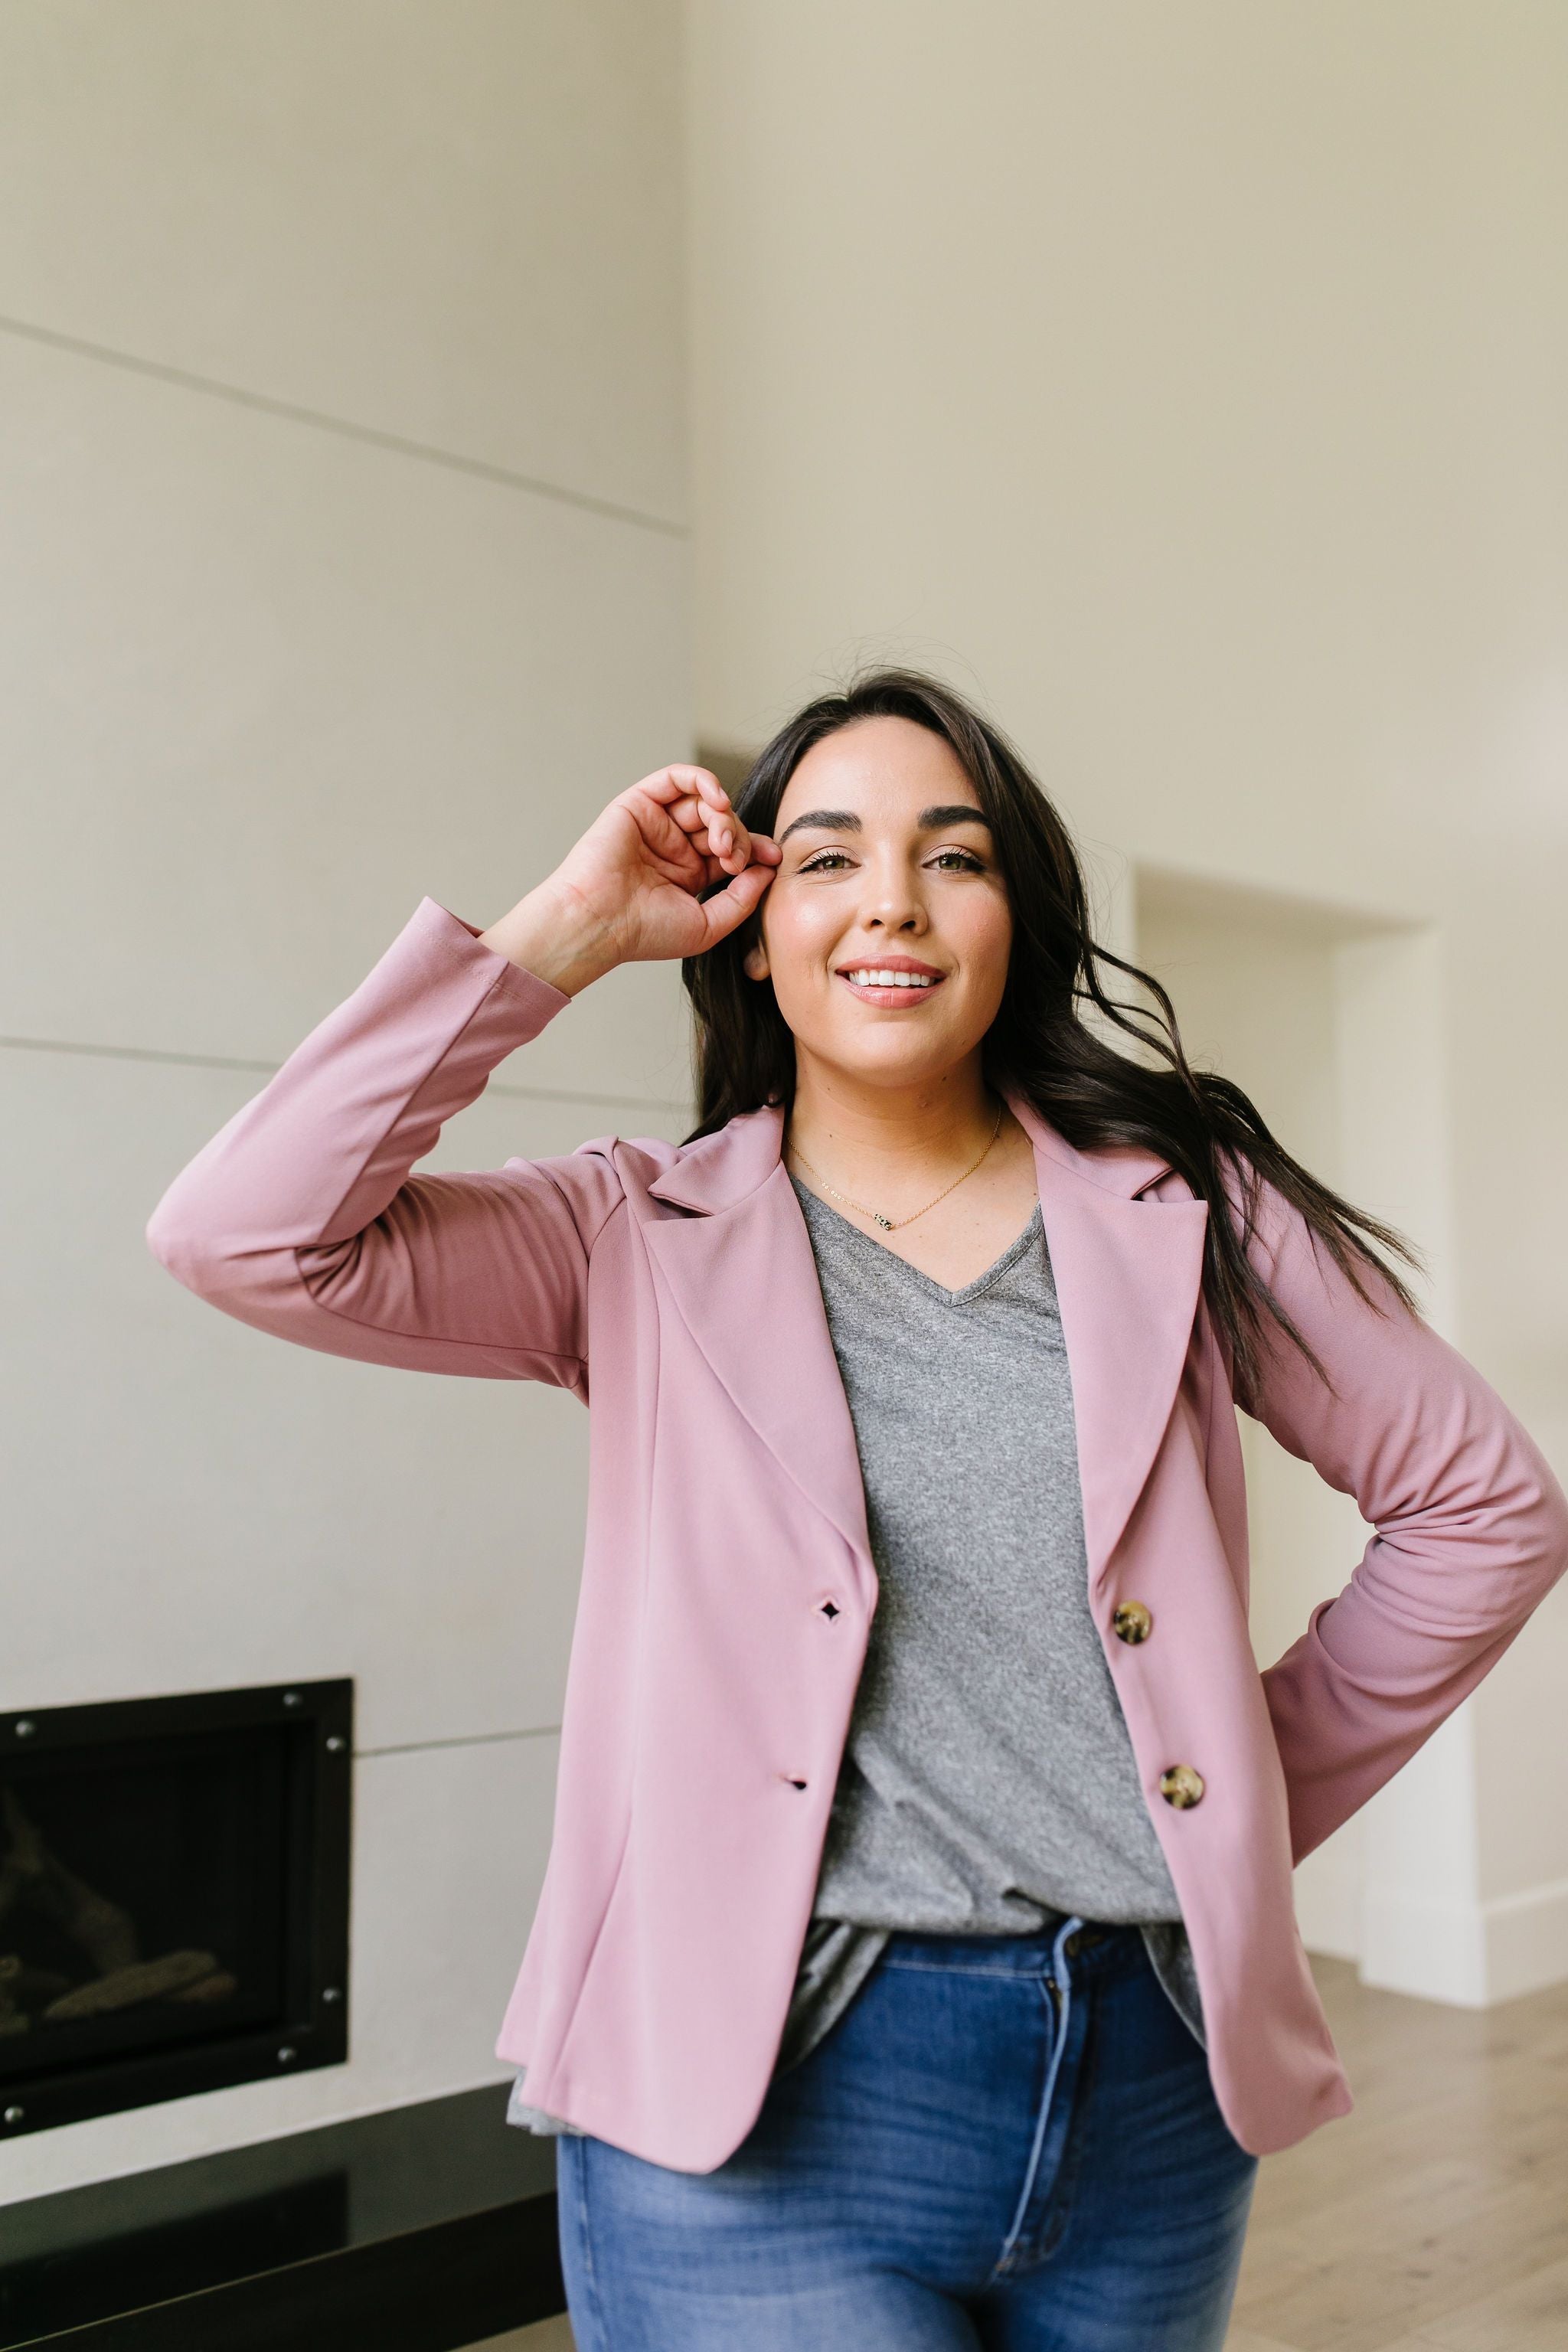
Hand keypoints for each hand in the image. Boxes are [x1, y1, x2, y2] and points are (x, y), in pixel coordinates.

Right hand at [479, 765, 780, 993]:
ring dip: (723, 815)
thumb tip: (768, 870)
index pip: (732, 850)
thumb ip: (743, 899)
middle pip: (722, 824)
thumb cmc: (644, 932)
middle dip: (738, 837)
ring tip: (721, 842)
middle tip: (733, 859)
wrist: (599, 923)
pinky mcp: (639, 804)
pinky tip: (717, 800)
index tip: (773, 859)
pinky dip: (703, 781)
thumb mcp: (708, 925)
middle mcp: (674, 847)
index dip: (756, 849)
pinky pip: (677, 778)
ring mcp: (657, 824)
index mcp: (689, 874)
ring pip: (704, 802)